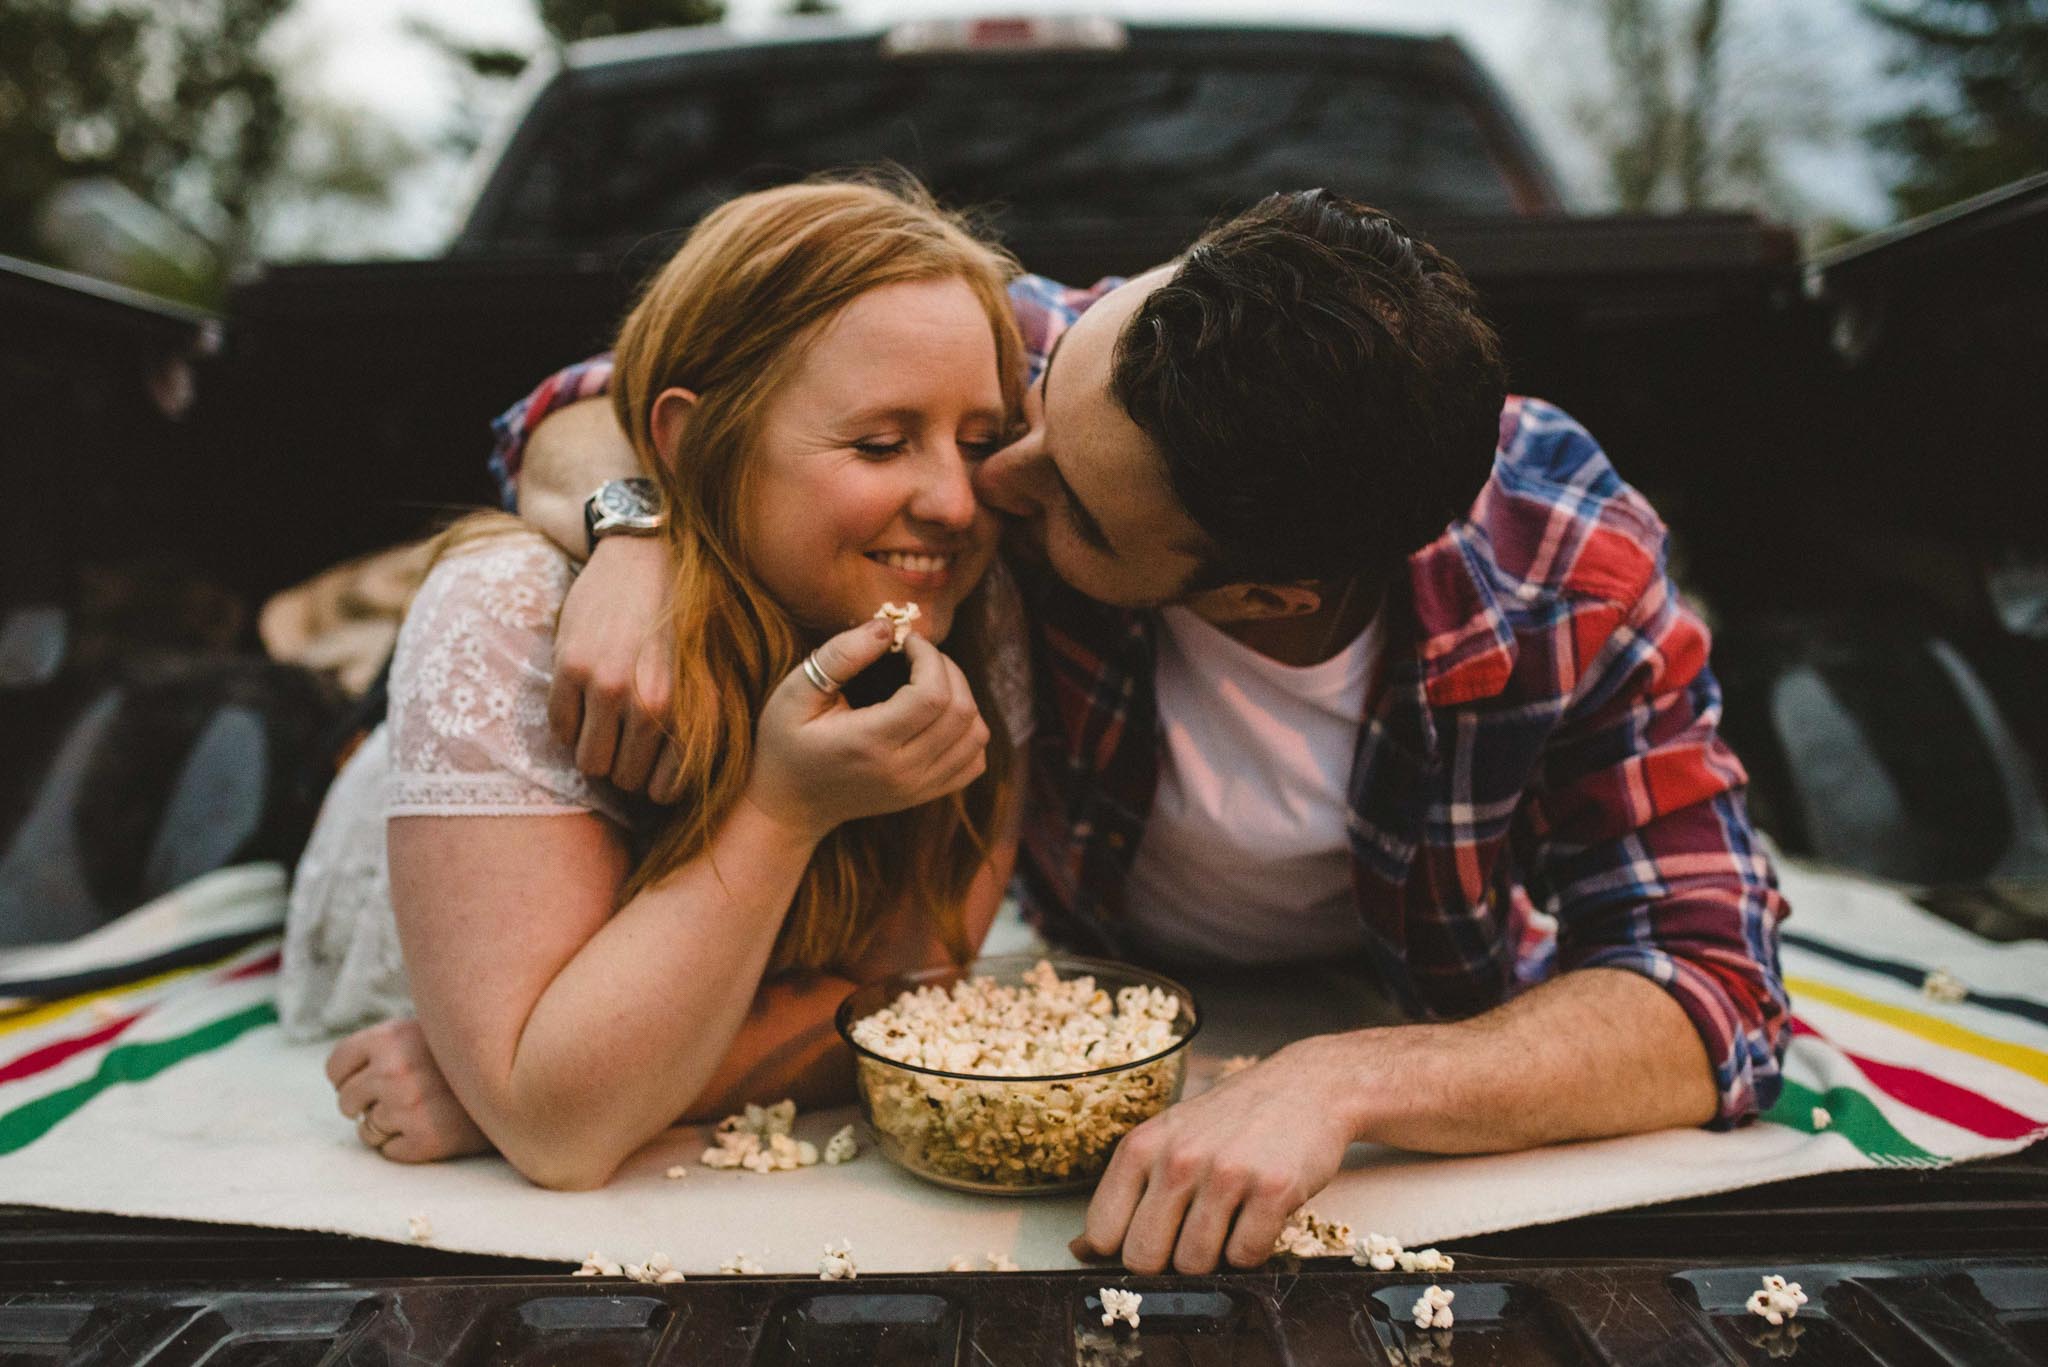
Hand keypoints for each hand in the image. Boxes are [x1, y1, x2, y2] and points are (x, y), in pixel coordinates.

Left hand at [326, 1018, 492, 1163]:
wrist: (518, 1082)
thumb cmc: (465, 1058)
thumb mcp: (425, 1030)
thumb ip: (386, 1044)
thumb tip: (341, 1075)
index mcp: (389, 1037)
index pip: (336, 1067)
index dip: (347, 1078)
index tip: (365, 1083)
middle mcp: (393, 1070)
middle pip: (347, 1100)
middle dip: (366, 1105)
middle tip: (399, 1100)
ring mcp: (407, 1106)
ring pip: (367, 1130)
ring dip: (387, 1127)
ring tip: (421, 1113)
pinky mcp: (424, 1139)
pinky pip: (389, 1151)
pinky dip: (405, 1146)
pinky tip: (431, 1129)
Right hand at [548, 535, 681, 800]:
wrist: (648, 553)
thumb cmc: (686, 619)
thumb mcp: (711, 675)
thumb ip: (698, 730)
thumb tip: (674, 787)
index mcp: (692, 711)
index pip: (664, 791)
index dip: (653, 784)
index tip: (650, 766)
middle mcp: (652, 704)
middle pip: (624, 779)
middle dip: (623, 767)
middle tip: (624, 741)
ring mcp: (608, 686)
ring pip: (588, 762)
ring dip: (594, 751)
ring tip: (604, 724)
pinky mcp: (571, 667)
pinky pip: (560, 729)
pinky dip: (569, 726)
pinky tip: (584, 701)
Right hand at [747, 620, 990, 839]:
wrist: (789, 806)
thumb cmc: (785, 743)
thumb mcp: (794, 693)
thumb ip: (840, 656)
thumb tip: (886, 628)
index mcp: (869, 743)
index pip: (931, 695)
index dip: (930, 657)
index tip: (908, 641)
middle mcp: (902, 771)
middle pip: (960, 711)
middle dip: (948, 669)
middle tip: (919, 655)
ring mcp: (918, 788)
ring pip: (975, 735)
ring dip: (963, 696)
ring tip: (930, 681)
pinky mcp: (925, 795)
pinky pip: (974, 761)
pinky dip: (967, 731)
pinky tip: (939, 716)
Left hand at [1071, 1039, 1357, 1272]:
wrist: (1306, 1086)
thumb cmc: (1230, 1119)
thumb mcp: (1167, 1138)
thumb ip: (1127, 1191)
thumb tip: (1081, 1250)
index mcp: (1142, 1146)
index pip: (1103, 1232)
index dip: (1122, 1250)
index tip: (1146, 1242)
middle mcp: (1178, 1158)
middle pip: (1145, 1258)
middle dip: (1167, 1262)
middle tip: (1192, 1234)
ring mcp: (1225, 1174)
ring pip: (1195, 1265)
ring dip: (1214, 1257)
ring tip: (1229, 1219)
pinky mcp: (1272, 1190)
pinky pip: (1246, 1257)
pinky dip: (1253, 1250)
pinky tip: (1257, 1217)